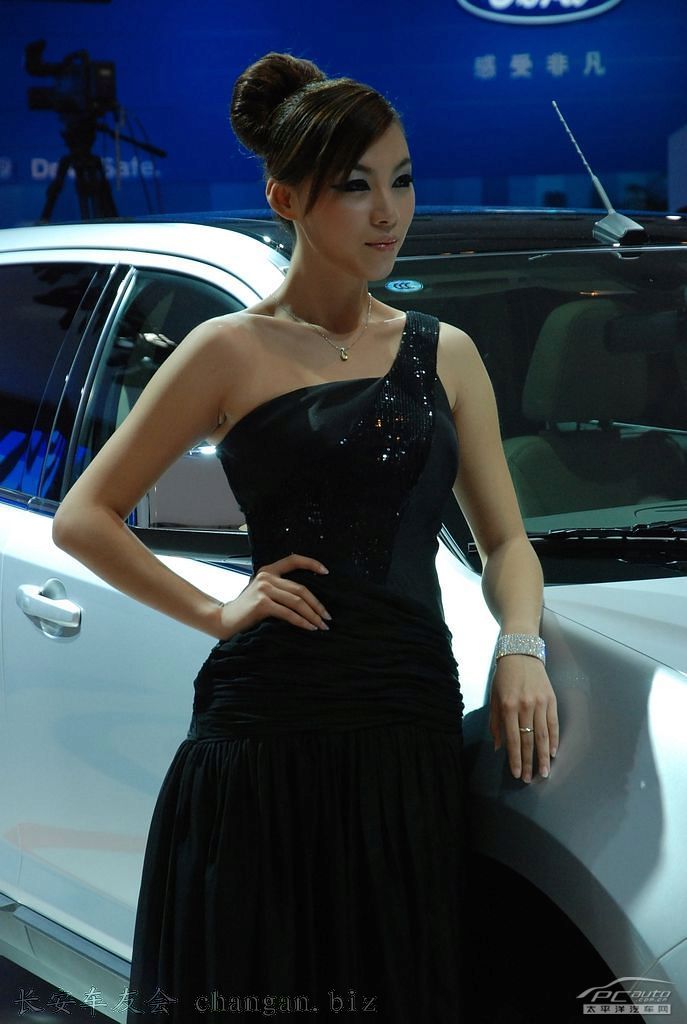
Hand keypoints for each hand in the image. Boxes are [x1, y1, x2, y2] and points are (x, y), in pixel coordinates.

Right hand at [218, 553, 331, 638]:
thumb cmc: (246, 610)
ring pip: (297, 601)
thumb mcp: (263, 593)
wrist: (224, 620)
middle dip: (317, 604)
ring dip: (313, 615)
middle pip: (300, 589)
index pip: (293, 560)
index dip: (311, 564)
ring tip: (321, 625)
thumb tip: (307, 599)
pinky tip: (309, 628)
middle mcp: (266, 577)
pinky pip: (288, 613)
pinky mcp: (262, 603)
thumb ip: (279, 589)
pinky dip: (301, 622)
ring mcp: (264, 589)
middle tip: (327, 617)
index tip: (326, 572)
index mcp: (268, 570)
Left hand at [489, 655, 558, 782]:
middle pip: (528, 740)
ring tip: (544, 772)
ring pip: (543, 735)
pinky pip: (553, 724)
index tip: (517, 773)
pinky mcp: (551, 700)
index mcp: (508, 706)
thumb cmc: (504, 677)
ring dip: (543, 756)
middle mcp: (525, 706)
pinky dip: (553, 739)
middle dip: (529, 762)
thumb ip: (495, 723)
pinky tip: (553, 752)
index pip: (512, 739)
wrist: (521, 653)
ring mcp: (540, 703)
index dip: (515, 758)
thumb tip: (498, 746)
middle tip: (530, 779)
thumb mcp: (494, 697)